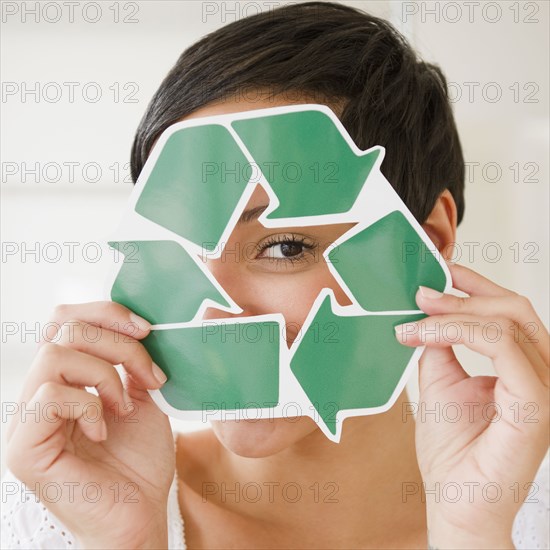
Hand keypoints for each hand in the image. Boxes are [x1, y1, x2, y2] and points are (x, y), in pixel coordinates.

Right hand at [6, 302, 173, 548]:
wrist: (140, 513)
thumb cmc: (140, 460)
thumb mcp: (142, 396)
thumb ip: (130, 361)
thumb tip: (136, 323)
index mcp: (63, 378)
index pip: (64, 319)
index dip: (105, 313)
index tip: (146, 329)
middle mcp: (38, 394)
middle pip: (62, 328)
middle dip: (118, 343)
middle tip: (150, 373)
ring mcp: (26, 421)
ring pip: (55, 354)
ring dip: (106, 373)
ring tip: (125, 405)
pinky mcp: (24, 448)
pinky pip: (49, 395)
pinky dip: (88, 404)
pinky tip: (104, 427)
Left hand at [395, 261, 548, 549]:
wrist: (454, 500)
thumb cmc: (451, 450)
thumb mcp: (439, 381)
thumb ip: (441, 345)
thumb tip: (430, 310)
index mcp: (522, 368)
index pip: (509, 312)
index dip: (477, 285)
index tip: (441, 271)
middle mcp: (539, 374)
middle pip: (513, 309)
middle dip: (464, 294)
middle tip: (421, 293)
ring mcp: (542, 389)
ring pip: (509, 322)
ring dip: (457, 311)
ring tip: (418, 315)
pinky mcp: (534, 406)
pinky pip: (503, 348)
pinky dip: (461, 332)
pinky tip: (427, 334)